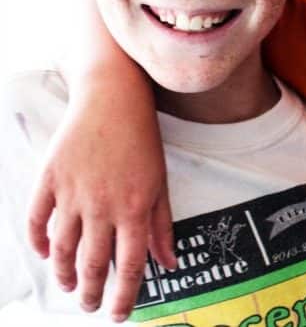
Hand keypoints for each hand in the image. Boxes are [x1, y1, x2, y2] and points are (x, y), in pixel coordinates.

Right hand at [36, 1, 177, 322]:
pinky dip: (39, 242)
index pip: (130, 265)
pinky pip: (36, 221)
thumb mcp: (160, 182)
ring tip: (70, 286)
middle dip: (91, 293)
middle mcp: (102, 206)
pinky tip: (47, 254)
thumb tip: (171, 264)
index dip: (124, 296)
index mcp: (135, 208)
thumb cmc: (141, 140)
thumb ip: (162, 226)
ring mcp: (72, 194)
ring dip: (65, 274)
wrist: (113, 99)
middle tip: (89, 306)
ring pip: (63, 249)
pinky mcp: (49, 179)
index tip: (118, 315)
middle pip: (93, 264)